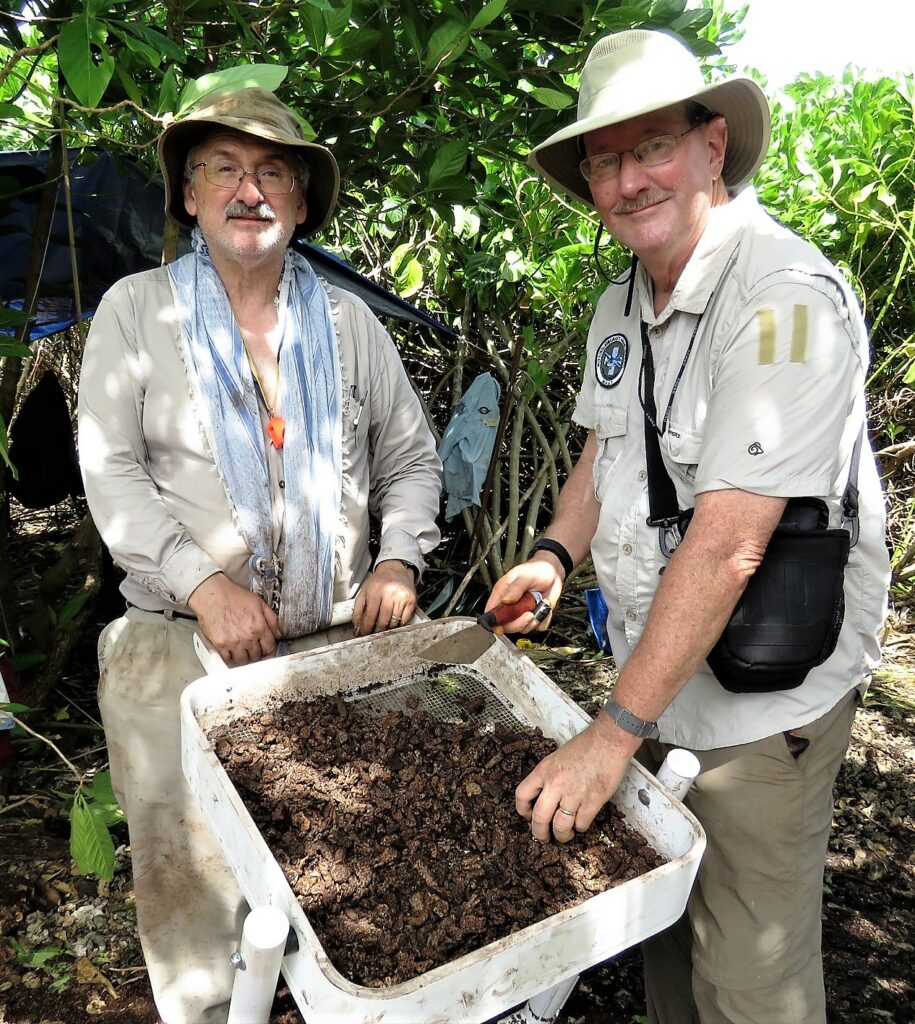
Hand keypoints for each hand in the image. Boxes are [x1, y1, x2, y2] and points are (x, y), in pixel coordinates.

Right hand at [187, 573, 279, 665]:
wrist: (211, 595)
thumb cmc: (233, 596)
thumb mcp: (259, 603)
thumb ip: (272, 619)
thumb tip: (278, 633)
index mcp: (259, 627)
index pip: (269, 648)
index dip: (267, 647)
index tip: (264, 646)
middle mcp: (248, 637)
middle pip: (256, 656)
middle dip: (255, 651)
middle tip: (251, 646)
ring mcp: (233, 642)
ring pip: (242, 660)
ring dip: (242, 656)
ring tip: (240, 649)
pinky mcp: (220, 645)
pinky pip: (227, 659)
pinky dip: (229, 656)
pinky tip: (229, 649)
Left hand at [352, 560, 415, 634]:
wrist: (395, 569)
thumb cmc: (379, 581)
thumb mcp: (364, 592)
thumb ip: (358, 611)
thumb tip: (358, 629)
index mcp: (375, 590)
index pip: (370, 616)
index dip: (366, 628)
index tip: (364, 633)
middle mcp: (390, 593)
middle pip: (382, 621)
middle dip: (377, 630)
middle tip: (373, 632)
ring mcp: (402, 597)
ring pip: (394, 623)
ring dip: (387, 628)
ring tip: (383, 625)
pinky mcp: (411, 600)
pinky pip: (404, 620)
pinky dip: (398, 624)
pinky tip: (393, 620)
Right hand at [483, 556, 564, 633]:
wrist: (553, 572)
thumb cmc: (536, 569)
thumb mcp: (524, 576)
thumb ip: (515, 588)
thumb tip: (505, 600)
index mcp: (502, 594)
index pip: (491, 613)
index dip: (495, 622)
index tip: (503, 626)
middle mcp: (510, 606)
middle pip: (507, 626)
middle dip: (519, 623)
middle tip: (530, 613)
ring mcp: (523, 613)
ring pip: (524, 629)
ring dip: (534, 620)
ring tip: (539, 604)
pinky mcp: (535, 616)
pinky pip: (538, 627)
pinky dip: (544, 619)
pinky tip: (544, 607)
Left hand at [515, 714, 636, 842]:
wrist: (608, 740)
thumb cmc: (586, 745)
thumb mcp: (557, 757)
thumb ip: (548, 776)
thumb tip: (545, 795)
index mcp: (544, 771)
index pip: (522, 795)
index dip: (522, 810)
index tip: (528, 816)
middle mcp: (555, 784)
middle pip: (539, 818)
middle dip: (540, 833)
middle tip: (543, 837)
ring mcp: (574, 794)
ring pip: (560, 826)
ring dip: (561, 835)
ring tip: (564, 835)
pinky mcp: (593, 801)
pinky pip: (581, 824)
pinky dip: (580, 827)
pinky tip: (581, 823)